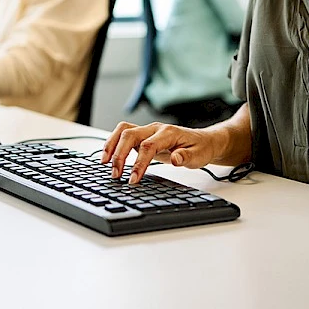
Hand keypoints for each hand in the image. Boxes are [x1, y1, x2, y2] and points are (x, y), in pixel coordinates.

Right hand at [101, 121, 220, 184]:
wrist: (204, 140)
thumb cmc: (200, 148)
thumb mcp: (199, 156)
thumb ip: (186, 157)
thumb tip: (175, 159)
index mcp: (168, 133)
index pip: (148, 146)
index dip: (139, 163)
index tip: (133, 179)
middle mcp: (155, 129)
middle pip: (130, 134)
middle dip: (119, 154)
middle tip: (115, 174)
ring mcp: (147, 131)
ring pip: (123, 130)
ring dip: (112, 145)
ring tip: (104, 163)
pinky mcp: (143, 136)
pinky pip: (124, 135)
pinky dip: (113, 143)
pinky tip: (108, 156)